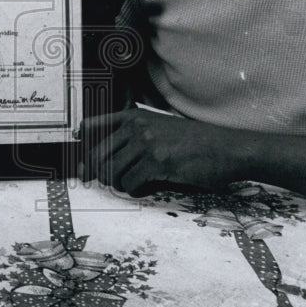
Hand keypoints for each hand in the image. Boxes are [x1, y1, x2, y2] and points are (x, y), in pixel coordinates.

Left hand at [79, 109, 248, 194]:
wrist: (226, 148)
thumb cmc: (194, 141)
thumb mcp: (161, 127)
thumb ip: (135, 135)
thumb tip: (104, 159)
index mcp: (134, 116)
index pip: (93, 125)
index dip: (81, 143)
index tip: (79, 160)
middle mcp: (137, 126)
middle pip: (97, 154)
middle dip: (97, 172)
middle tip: (102, 182)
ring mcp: (146, 143)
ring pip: (111, 171)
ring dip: (116, 184)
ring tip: (129, 185)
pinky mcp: (158, 162)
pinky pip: (130, 183)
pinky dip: (134, 190)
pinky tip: (144, 188)